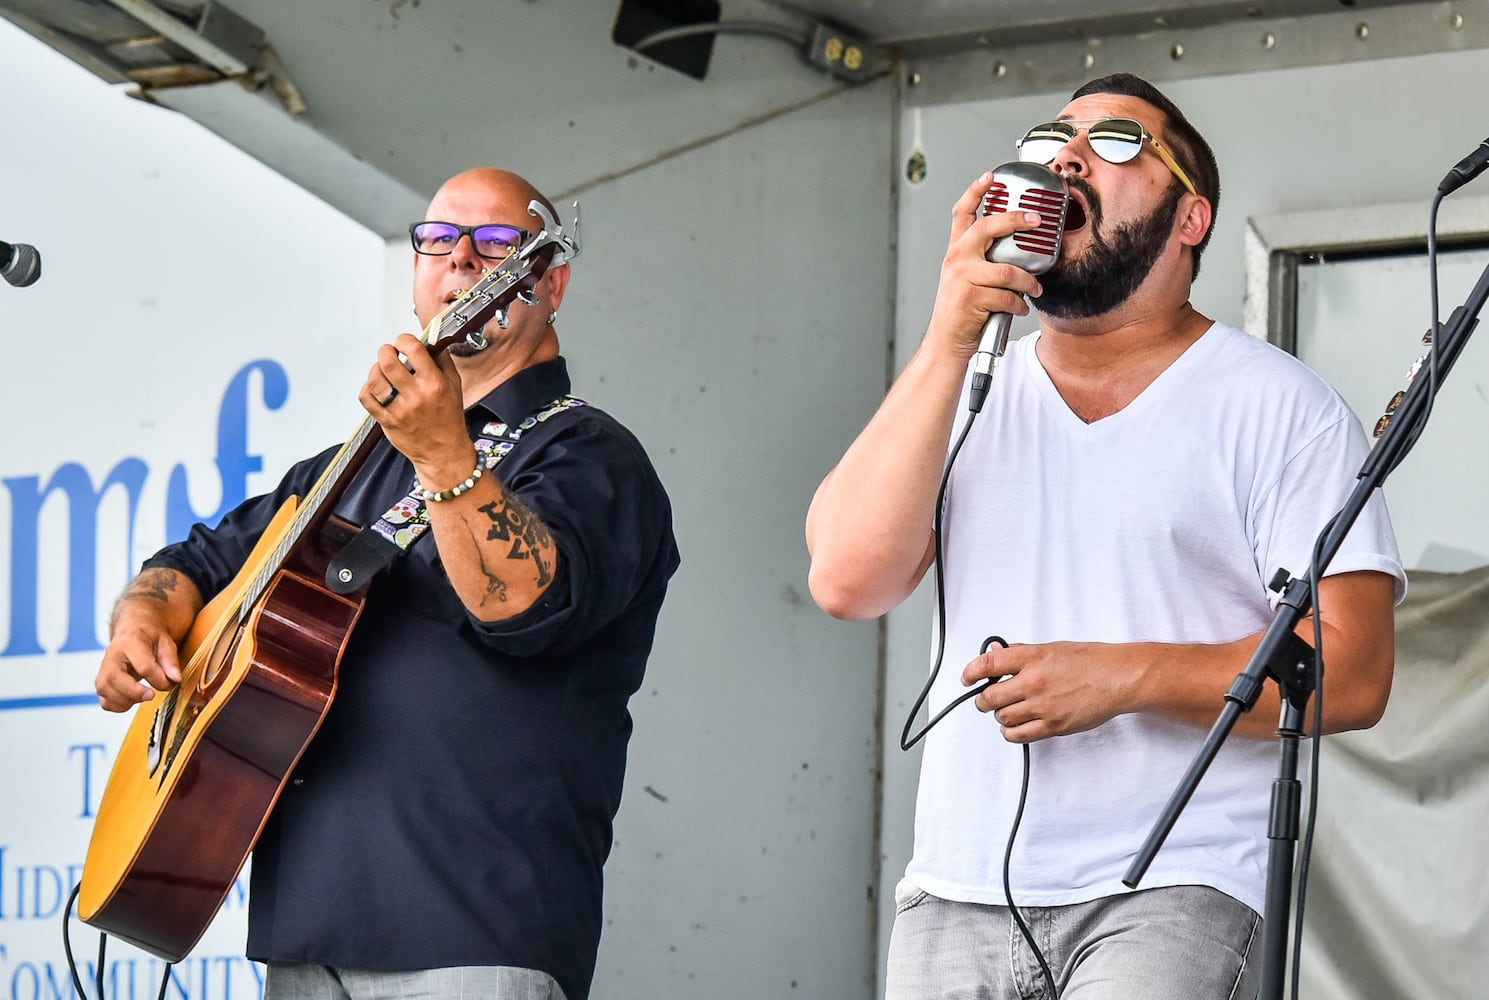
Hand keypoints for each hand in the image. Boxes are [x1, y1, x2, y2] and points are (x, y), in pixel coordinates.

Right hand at [96, 612, 182, 711]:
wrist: (132, 629)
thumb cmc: (148, 636)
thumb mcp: (165, 642)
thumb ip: (170, 661)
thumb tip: (175, 678)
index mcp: (130, 642)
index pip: (143, 666)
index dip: (158, 679)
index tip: (169, 684)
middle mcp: (112, 656)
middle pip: (114, 678)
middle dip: (134, 692)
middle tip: (151, 695)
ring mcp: (104, 670)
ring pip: (105, 690)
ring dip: (126, 700)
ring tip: (143, 696)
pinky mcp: (102, 682)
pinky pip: (104, 700)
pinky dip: (117, 705)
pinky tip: (131, 700)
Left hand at [359, 334, 472, 484]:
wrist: (443, 451)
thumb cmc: (448, 420)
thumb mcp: (455, 386)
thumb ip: (443, 361)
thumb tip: (431, 343)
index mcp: (434, 383)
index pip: (414, 349)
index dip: (404, 340)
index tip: (403, 343)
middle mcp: (416, 395)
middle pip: (389, 362)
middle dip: (385, 351)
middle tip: (389, 353)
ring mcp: (400, 410)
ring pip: (375, 380)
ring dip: (375, 370)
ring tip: (382, 371)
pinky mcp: (387, 421)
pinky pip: (367, 399)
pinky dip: (367, 389)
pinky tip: (376, 388)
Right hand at [924, 172, 1048, 358]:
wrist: (947, 341)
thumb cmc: (962, 310)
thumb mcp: (966, 277)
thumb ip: (984, 259)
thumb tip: (1019, 248)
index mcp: (957, 250)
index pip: (963, 213)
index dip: (976, 191)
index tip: (991, 176)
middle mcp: (957, 258)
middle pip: (988, 227)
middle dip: (1016, 219)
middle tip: (1036, 219)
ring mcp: (962, 277)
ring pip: (1007, 270)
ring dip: (1028, 281)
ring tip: (1035, 288)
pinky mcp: (970, 297)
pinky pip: (1007, 296)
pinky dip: (1018, 304)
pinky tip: (1018, 308)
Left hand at [962, 641, 1137, 742]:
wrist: (1117, 678)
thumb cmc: (1089, 661)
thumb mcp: (1050, 648)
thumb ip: (1020, 653)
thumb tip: (995, 653)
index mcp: (1031, 658)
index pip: (987, 664)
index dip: (970, 672)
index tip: (967, 678)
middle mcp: (1033, 682)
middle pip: (990, 698)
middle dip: (983, 700)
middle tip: (985, 700)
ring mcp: (1043, 706)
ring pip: (1002, 718)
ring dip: (999, 715)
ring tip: (1007, 711)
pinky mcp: (1053, 725)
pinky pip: (1019, 735)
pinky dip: (1011, 732)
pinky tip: (1014, 727)